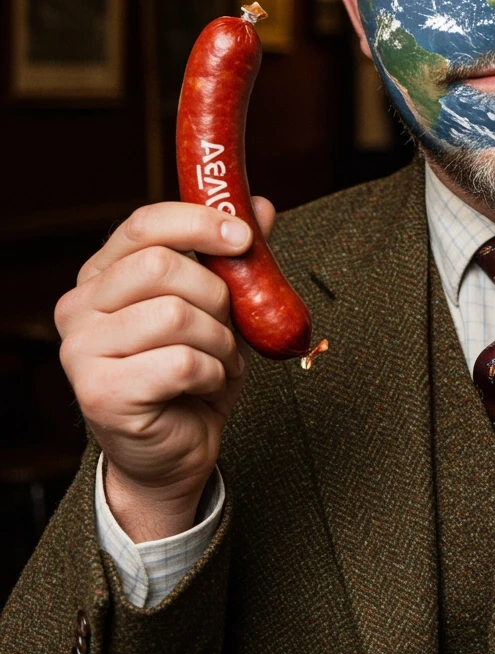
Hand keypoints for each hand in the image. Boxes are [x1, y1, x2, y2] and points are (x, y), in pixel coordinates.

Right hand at [55, 197, 275, 541]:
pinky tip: (206, 384)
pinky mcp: (100, 393)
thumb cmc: (192, 373)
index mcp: (103, 275)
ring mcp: (82, 351)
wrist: (175, 450)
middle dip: (217, 295)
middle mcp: (79, 307)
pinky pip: (182, 362)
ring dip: (219, 340)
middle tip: (229, 324)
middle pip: (163, 267)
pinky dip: (212, 372)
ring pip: (177, 315)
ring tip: (219, 359)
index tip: (244, 236)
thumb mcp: (219, 307)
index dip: (200, 222)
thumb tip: (257, 204)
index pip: (145, 224)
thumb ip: (231, 255)